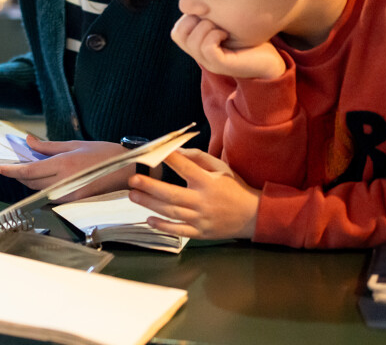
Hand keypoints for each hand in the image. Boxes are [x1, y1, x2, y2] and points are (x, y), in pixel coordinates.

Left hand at [0, 138, 128, 201]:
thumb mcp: (74, 144)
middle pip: (32, 182)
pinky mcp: (76, 202)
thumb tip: (28, 142)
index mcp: (64, 164)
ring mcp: (71, 194)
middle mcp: (65, 181)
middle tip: (14, 165)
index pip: (30, 170)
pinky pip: (53, 197)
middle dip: (20, 175)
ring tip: (31, 170)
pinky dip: (46, 188)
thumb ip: (48, 146)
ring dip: (32, 181)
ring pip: (41, 191)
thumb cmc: (104, 154)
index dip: (12, 171)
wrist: (128, 170)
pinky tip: (47, 179)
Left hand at [127, 148, 260, 239]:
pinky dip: (163, 226)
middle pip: (172, 194)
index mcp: (208, 182)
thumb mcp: (221, 168)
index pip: (185, 168)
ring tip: (133, 195)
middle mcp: (203, 201)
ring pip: (171, 212)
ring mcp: (201, 219)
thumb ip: (199, 158)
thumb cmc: (234, 188)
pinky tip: (149, 220)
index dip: (169, 159)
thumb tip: (177, 151)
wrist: (253, 216)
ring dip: (150, 204)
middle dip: (150, 186)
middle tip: (133, 180)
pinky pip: (179, 231)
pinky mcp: (201, 233)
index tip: (153, 152)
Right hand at [171, 14, 285, 79]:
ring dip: (205, 28)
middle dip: (192, 21)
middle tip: (212, 20)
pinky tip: (225, 34)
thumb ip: (212, 13)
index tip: (207, 13)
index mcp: (199, 47)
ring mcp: (210, 62)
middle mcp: (201, 56)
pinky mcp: (223, 65)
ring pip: (192, 42)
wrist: (271, 61)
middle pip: (177, 36)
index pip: (176, 31)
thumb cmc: (251, 38)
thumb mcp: (226, 22)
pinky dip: (214, 36)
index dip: (187, 17)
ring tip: (221, 28)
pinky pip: (207, 49)